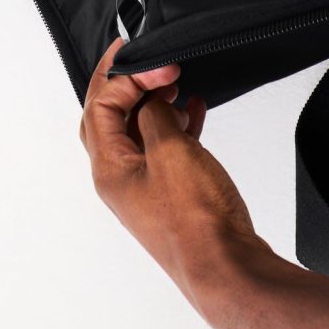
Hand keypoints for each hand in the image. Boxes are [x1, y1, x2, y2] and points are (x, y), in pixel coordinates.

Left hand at [80, 38, 263, 304]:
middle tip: (146, 58)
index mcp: (109, 169)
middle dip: (126, 84)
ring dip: (153, 103)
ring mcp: (147, 189)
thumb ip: (153, 116)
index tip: (157, 63)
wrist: (228, 270)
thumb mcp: (170, 152)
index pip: (99, 105)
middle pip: (110, 118)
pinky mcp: (173, 195)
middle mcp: (121, 180)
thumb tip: (149, 101)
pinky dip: (176, 125)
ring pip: (139, 132)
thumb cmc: (196, 223)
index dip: (125, 76)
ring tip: (174, 82)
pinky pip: (166, 149)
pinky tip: (194, 111)